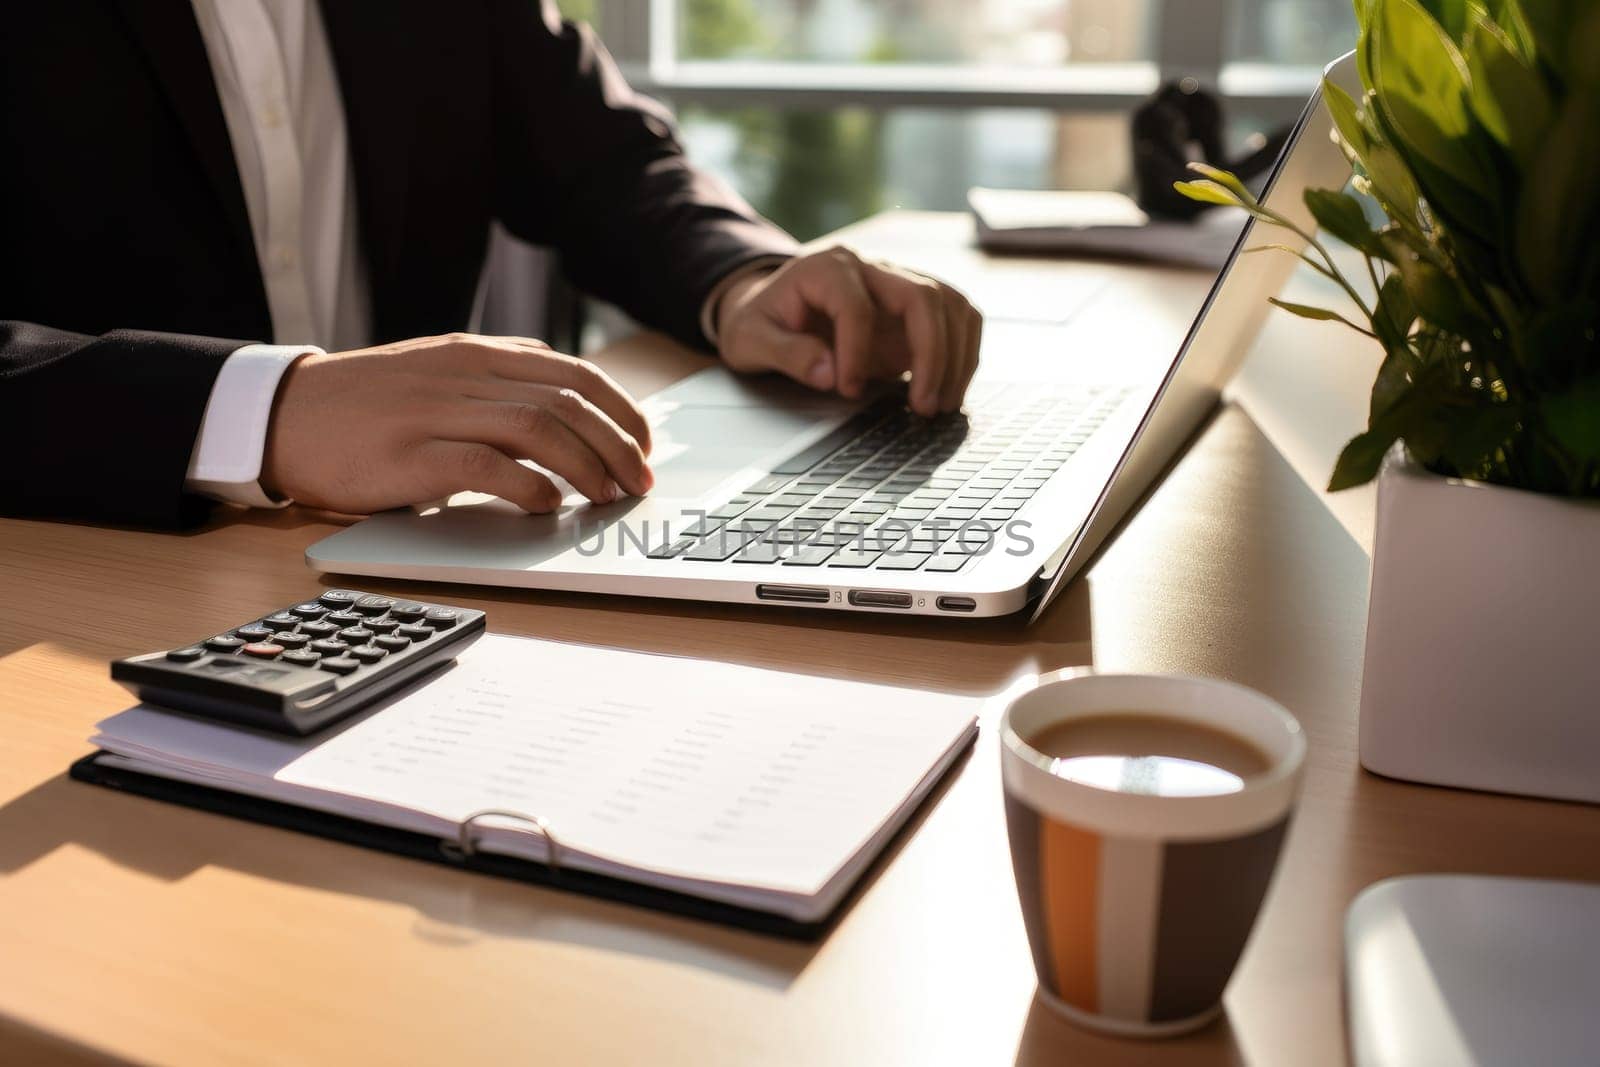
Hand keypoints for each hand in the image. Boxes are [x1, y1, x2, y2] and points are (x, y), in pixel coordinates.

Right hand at [261, 333, 652, 513]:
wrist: (284, 414)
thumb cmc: (367, 404)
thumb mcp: (440, 373)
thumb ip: (497, 381)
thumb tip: (566, 404)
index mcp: (478, 354)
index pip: (574, 372)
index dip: (622, 410)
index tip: (644, 445)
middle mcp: (465, 375)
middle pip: (568, 401)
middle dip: (618, 444)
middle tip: (639, 482)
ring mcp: (437, 411)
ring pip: (538, 428)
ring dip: (586, 466)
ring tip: (607, 496)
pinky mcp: (410, 454)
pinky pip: (486, 466)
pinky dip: (528, 486)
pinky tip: (548, 505)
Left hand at [714, 246, 982, 416]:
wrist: (768, 311)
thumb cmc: (759, 323)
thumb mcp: (750, 339)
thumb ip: (787, 354)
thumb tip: (827, 373)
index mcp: (827, 268)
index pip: (857, 305)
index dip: (857, 352)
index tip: (848, 390)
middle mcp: (871, 268)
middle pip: (923, 296)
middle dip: (931, 354)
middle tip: (922, 406)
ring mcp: (898, 285)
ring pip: (951, 305)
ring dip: (955, 356)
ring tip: (939, 404)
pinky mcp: (914, 310)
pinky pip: (956, 321)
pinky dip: (962, 355)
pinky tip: (948, 391)